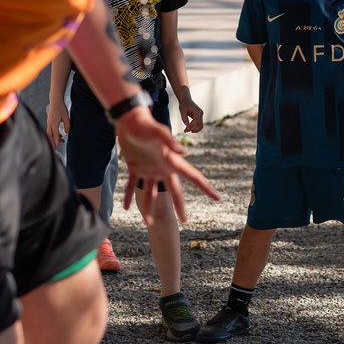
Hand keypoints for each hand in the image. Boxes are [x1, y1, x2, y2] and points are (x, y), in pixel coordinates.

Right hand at [45, 99, 69, 147]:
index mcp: (54, 123)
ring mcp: (49, 122)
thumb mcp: (66, 116)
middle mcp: (50, 123)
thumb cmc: (61, 108)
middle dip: (52, 142)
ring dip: (54, 138)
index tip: (57, 146)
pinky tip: (60, 135)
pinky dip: (54, 134)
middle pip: (49, 135)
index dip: (56, 140)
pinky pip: (51, 130)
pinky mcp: (50, 121)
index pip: (55, 134)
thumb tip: (67, 133)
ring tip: (62, 141)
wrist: (55, 101)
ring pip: (50, 133)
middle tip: (55, 148)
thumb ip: (67, 125)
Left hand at [114, 106, 218, 223]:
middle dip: (179, 207)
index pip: (193, 177)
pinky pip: (131, 185)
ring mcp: (148, 169)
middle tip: (184, 222)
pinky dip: (128, 196)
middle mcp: (162, 168)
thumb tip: (184, 152)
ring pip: (150, 193)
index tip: (217, 198)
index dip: (205, 188)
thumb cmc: (145, 124)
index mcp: (172, 161)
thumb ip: (169, 141)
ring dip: (148, 208)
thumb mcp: (157, 132)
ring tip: (147, 224)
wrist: (129, 119)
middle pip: (174, 191)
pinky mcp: (134, 167)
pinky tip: (126, 208)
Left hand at [179, 96, 203, 133]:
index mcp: (197, 111)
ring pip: (200, 126)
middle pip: (199, 124)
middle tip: (185, 130)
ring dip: (194, 130)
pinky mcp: (200, 118)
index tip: (186, 128)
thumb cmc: (184, 105)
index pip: (197, 121)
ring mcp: (201, 116)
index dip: (192, 125)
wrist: (186, 101)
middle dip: (192, 128)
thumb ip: (184, 117)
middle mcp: (200, 113)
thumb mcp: (182, 110)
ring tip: (187, 130)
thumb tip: (186, 124)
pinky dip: (195, 128)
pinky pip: (199, 125)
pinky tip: (190, 130)